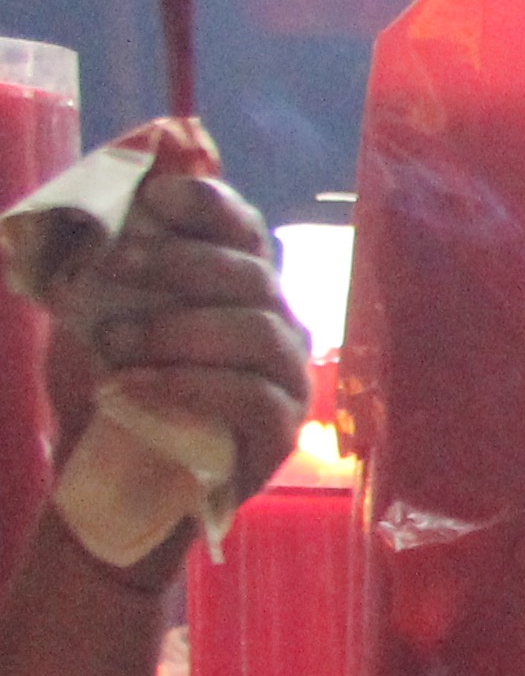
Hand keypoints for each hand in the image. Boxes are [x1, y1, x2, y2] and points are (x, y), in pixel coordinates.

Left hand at [44, 165, 307, 512]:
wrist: (104, 475)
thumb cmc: (104, 386)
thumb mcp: (87, 313)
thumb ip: (98, 262)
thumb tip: (94, 203)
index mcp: (235, 286)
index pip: (245, 227)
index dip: (209, 205)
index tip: (154, 200)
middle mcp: (275, 324)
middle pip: (255, 273)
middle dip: (184, 263)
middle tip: (117, 267)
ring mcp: (286, 380)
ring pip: (260, 330)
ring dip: (179, 327)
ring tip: (117, 342)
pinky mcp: (279, 433)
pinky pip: (252, 395)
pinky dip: (187, 383)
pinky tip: (131, 384)